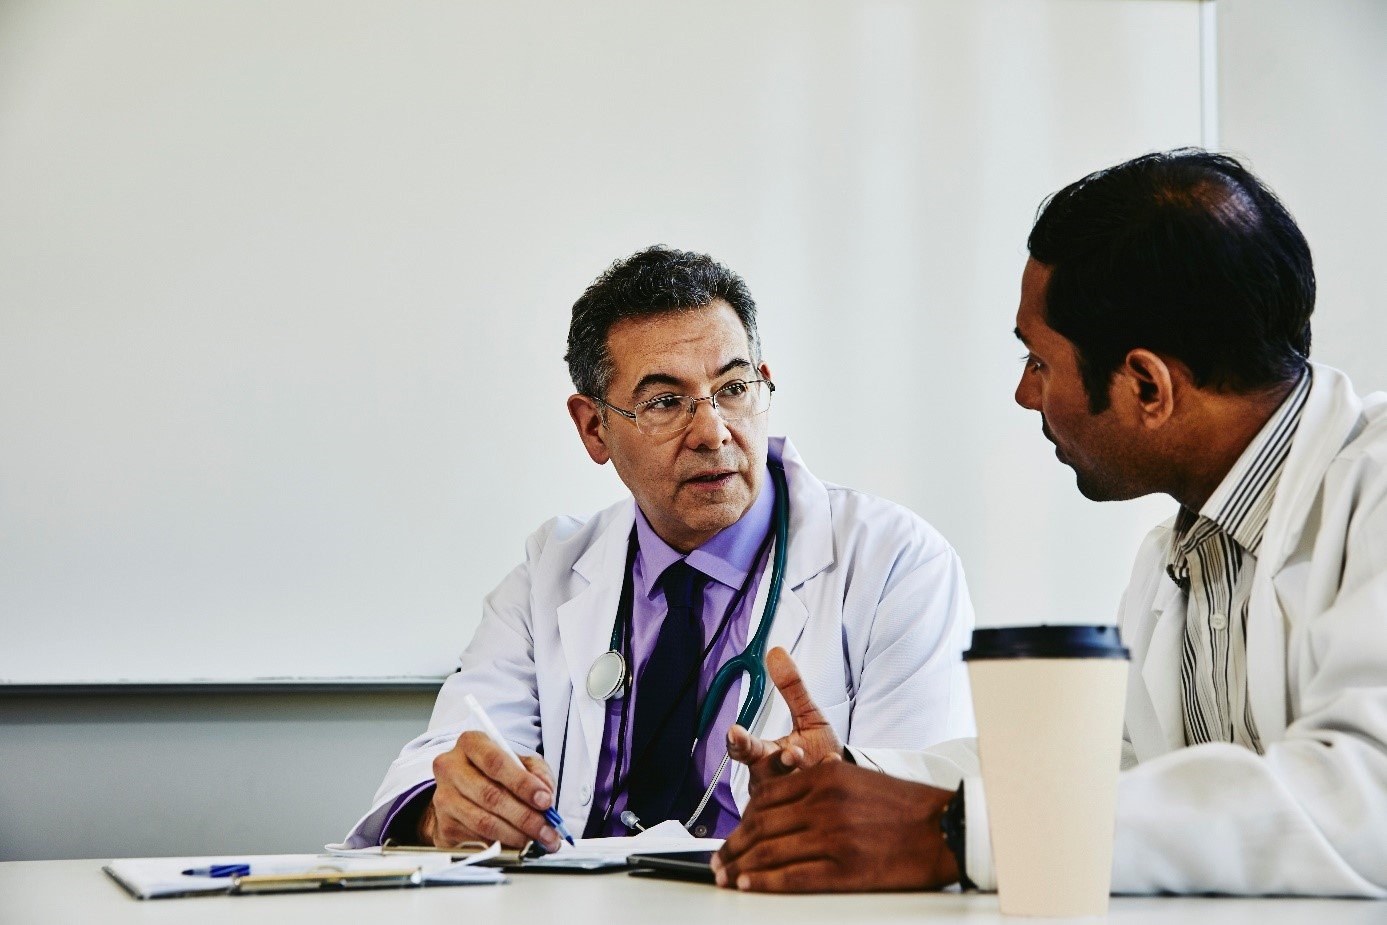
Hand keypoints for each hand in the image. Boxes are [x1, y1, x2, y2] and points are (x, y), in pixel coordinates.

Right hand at [420, 730, 561, 850]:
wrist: (462, 794)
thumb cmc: (494, 774)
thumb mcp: (519, 762)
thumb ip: (537, 773)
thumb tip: (546, 795)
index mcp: (470, 743)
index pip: (496, 762)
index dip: (523, 783)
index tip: (545, 800)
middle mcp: (450, 768)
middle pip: (490, 795)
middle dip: (525, 816)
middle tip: (547, 829)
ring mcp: (443, 798)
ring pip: (484, 822)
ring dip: (516, 835)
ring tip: (537, 839)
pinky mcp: (444, 826)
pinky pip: (476, 840)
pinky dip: (501, 845)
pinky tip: (516, 844)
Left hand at [712, 761, 958, 892]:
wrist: (945, 828)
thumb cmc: (906, 806)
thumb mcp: (856, 778)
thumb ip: (818, 783)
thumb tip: (782, 797)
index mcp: (824, 777)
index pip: (766, 799)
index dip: (741, 820)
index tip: (730, 834)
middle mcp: (823, 803)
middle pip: (761, 825)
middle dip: (733, 846)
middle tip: (717, 860)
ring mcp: (833, 836)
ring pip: (770, 852)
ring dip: (741, 866)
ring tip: (726, 876)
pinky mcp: (844, 869)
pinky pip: (792, 877)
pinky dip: (764, 882)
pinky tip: (749, 885)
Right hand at [727, 646, 842, 795]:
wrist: (843, 780)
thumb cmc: (818, 749)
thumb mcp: (808, 715)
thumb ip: (792, 688)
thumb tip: (776, 651)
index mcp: (766, 755)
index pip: (744, 749)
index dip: (738, 742)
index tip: (736, 731)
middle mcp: (774, 778)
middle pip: (763, 774)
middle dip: (775, 764)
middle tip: (790, 752)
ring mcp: (792, 795)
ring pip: (787, 789)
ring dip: (797, 772)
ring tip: (806, 755)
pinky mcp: (812, 807)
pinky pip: (816, 795)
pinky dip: (826, 775)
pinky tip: (833, 762)